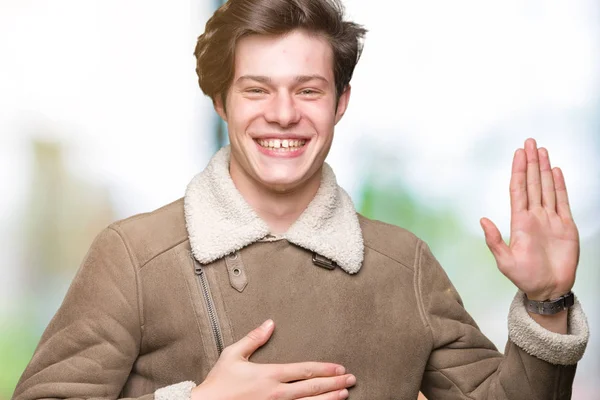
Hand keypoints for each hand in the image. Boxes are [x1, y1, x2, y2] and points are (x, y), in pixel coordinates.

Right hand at [191, 320, 355, 399]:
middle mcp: (276, 393)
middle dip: (334, 383)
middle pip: (312, 388)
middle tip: (351, 379)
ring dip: (329, 399)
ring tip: (344, 395)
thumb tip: (269, 323)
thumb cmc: (218, 384)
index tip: (339, 368)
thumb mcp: (233, 355)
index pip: (304, 370)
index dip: (324, 369)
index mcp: (269, 375)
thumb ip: (254, 338)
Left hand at [480, 138, 578, 300]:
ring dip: (544, 169)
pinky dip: (559, 186)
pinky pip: (563, 201)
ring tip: (542, 151)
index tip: (518, 154)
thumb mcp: (505, 261)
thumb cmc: (525, 277)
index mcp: (519, 222)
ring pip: (546, 188)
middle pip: (532, 183)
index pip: (518, 190)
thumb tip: (482, 220)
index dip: (518, 171)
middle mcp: (534, 216)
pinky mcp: (566, 226)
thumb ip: (494, 241)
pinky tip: (555, 172)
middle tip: (530, 142)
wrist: (548, 289)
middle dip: (530, 163)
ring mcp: (550, 220)